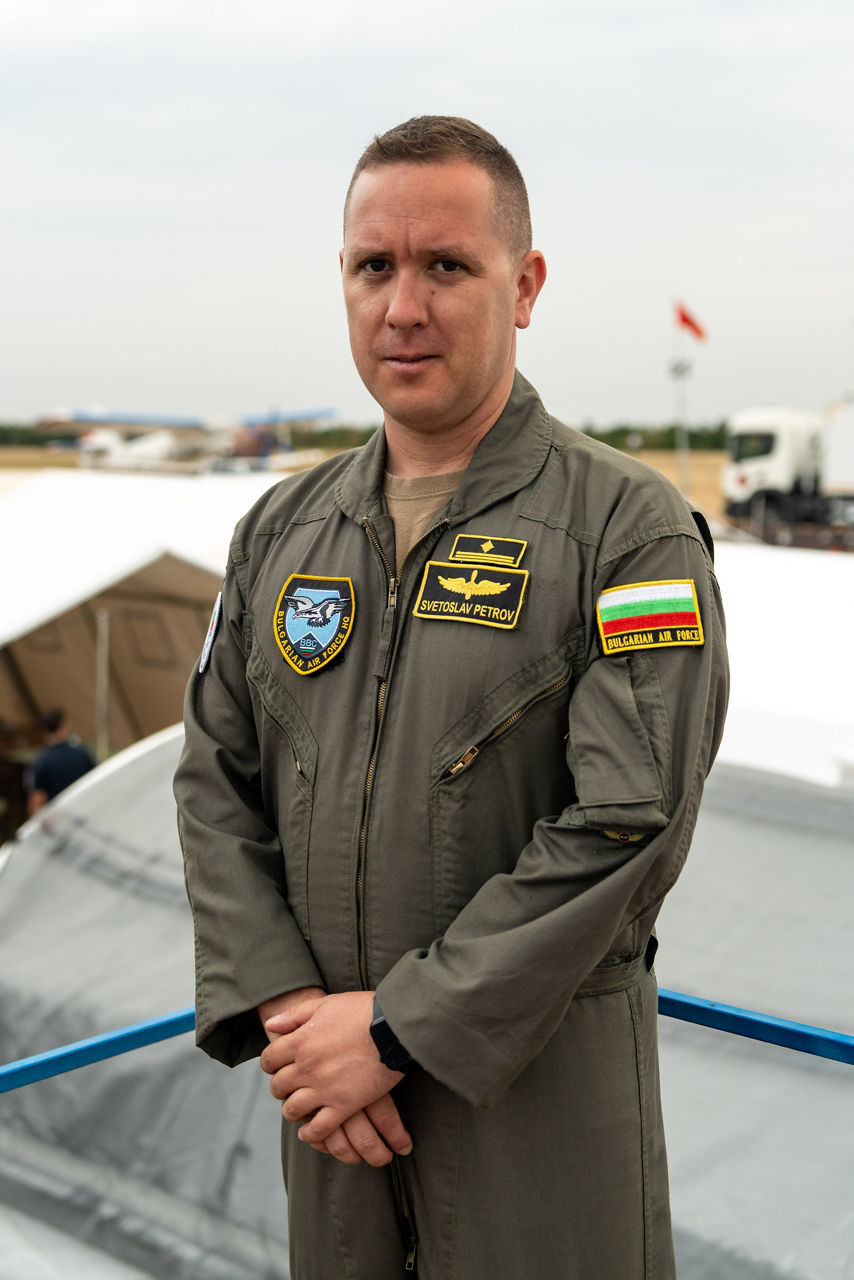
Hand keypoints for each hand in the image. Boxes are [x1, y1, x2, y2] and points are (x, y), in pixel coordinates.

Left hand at [260, 991, 411, 1154]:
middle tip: (289, 1086)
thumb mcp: (326, 1004)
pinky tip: (309, 1131)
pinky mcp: (344, 1106)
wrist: (393, 1027)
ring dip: (292, 1110)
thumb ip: (295, 1015)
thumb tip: (270, 1025)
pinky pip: (319, 1128)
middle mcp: (307, 1068)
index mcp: (300, 1041)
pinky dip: (310, 1133)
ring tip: (298, 1108)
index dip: (270, 1064)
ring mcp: (324, 1089)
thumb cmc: (362, 1011)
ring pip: (293, 1109)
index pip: (269, 1060)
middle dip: (280, 1087)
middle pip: (278, 1086)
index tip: (277, 1065)